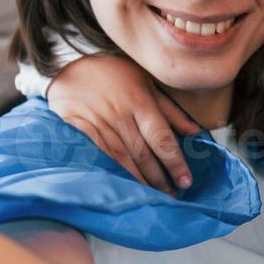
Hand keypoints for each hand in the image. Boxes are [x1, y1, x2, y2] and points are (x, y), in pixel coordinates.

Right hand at [47, 55, 200, 193]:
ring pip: (122, 161)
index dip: (175, 162)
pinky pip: (98, 158)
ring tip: (153, 198)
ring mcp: (99, 125)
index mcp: (140, 103)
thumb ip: (170, 110)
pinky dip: (112, 175)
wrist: (68, 65)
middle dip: (160, 179)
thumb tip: (194, 132)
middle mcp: (120, 116)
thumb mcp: (146, 83)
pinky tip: (122, 189)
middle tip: (172, 198)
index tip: (186, 182)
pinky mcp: (80, 132)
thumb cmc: (114, 73)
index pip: (161, 138)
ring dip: (139, 182)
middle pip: (143, 155)